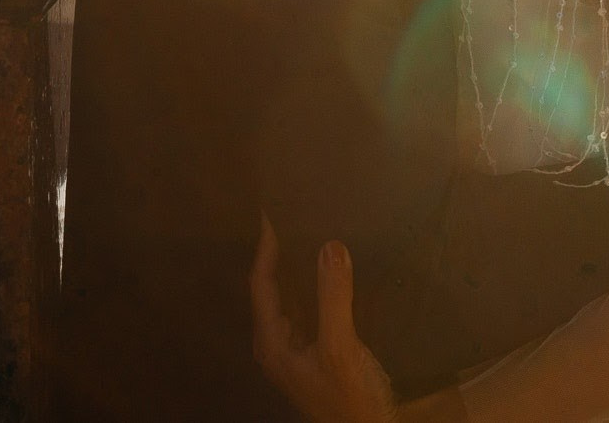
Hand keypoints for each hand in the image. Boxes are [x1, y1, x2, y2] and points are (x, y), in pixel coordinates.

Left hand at [251, 217, 400, 422]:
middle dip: (278, 253)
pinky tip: (329, 270)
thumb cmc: (348, 397)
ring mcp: (295, 348)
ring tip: (309, 231)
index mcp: (272, 342)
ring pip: (290, 298)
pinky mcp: (315, 351)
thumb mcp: (340, 347)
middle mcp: (277, 343)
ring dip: (297, 268)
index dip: (265, 248)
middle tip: (291, 215)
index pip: (260, 284)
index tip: (270, 213)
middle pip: (270, 289)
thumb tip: (329, 245)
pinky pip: (308, 309)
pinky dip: (313, 285)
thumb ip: (333, 298)